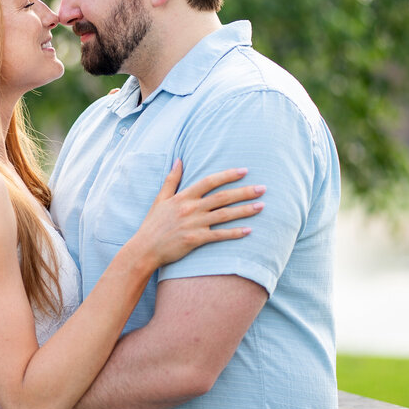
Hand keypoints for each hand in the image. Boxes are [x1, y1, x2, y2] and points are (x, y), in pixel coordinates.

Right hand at [135, 160, 264, 265]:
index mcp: (183, 197)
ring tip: (262, 206)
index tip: (244, 171)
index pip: (209, 182)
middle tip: (263, 188)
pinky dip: (235, 233)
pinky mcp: (195, 240)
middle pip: (222, 197)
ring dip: (245, 210)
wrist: (145, 248)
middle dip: (244, 192)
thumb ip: (172, 179)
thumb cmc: (153, 224)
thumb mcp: (160, 198)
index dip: (228, 175)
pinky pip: (219, 235)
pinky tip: (249, 230)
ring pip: (224, 215)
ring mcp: (194, 224)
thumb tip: (179, 159)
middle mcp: (190, 209)